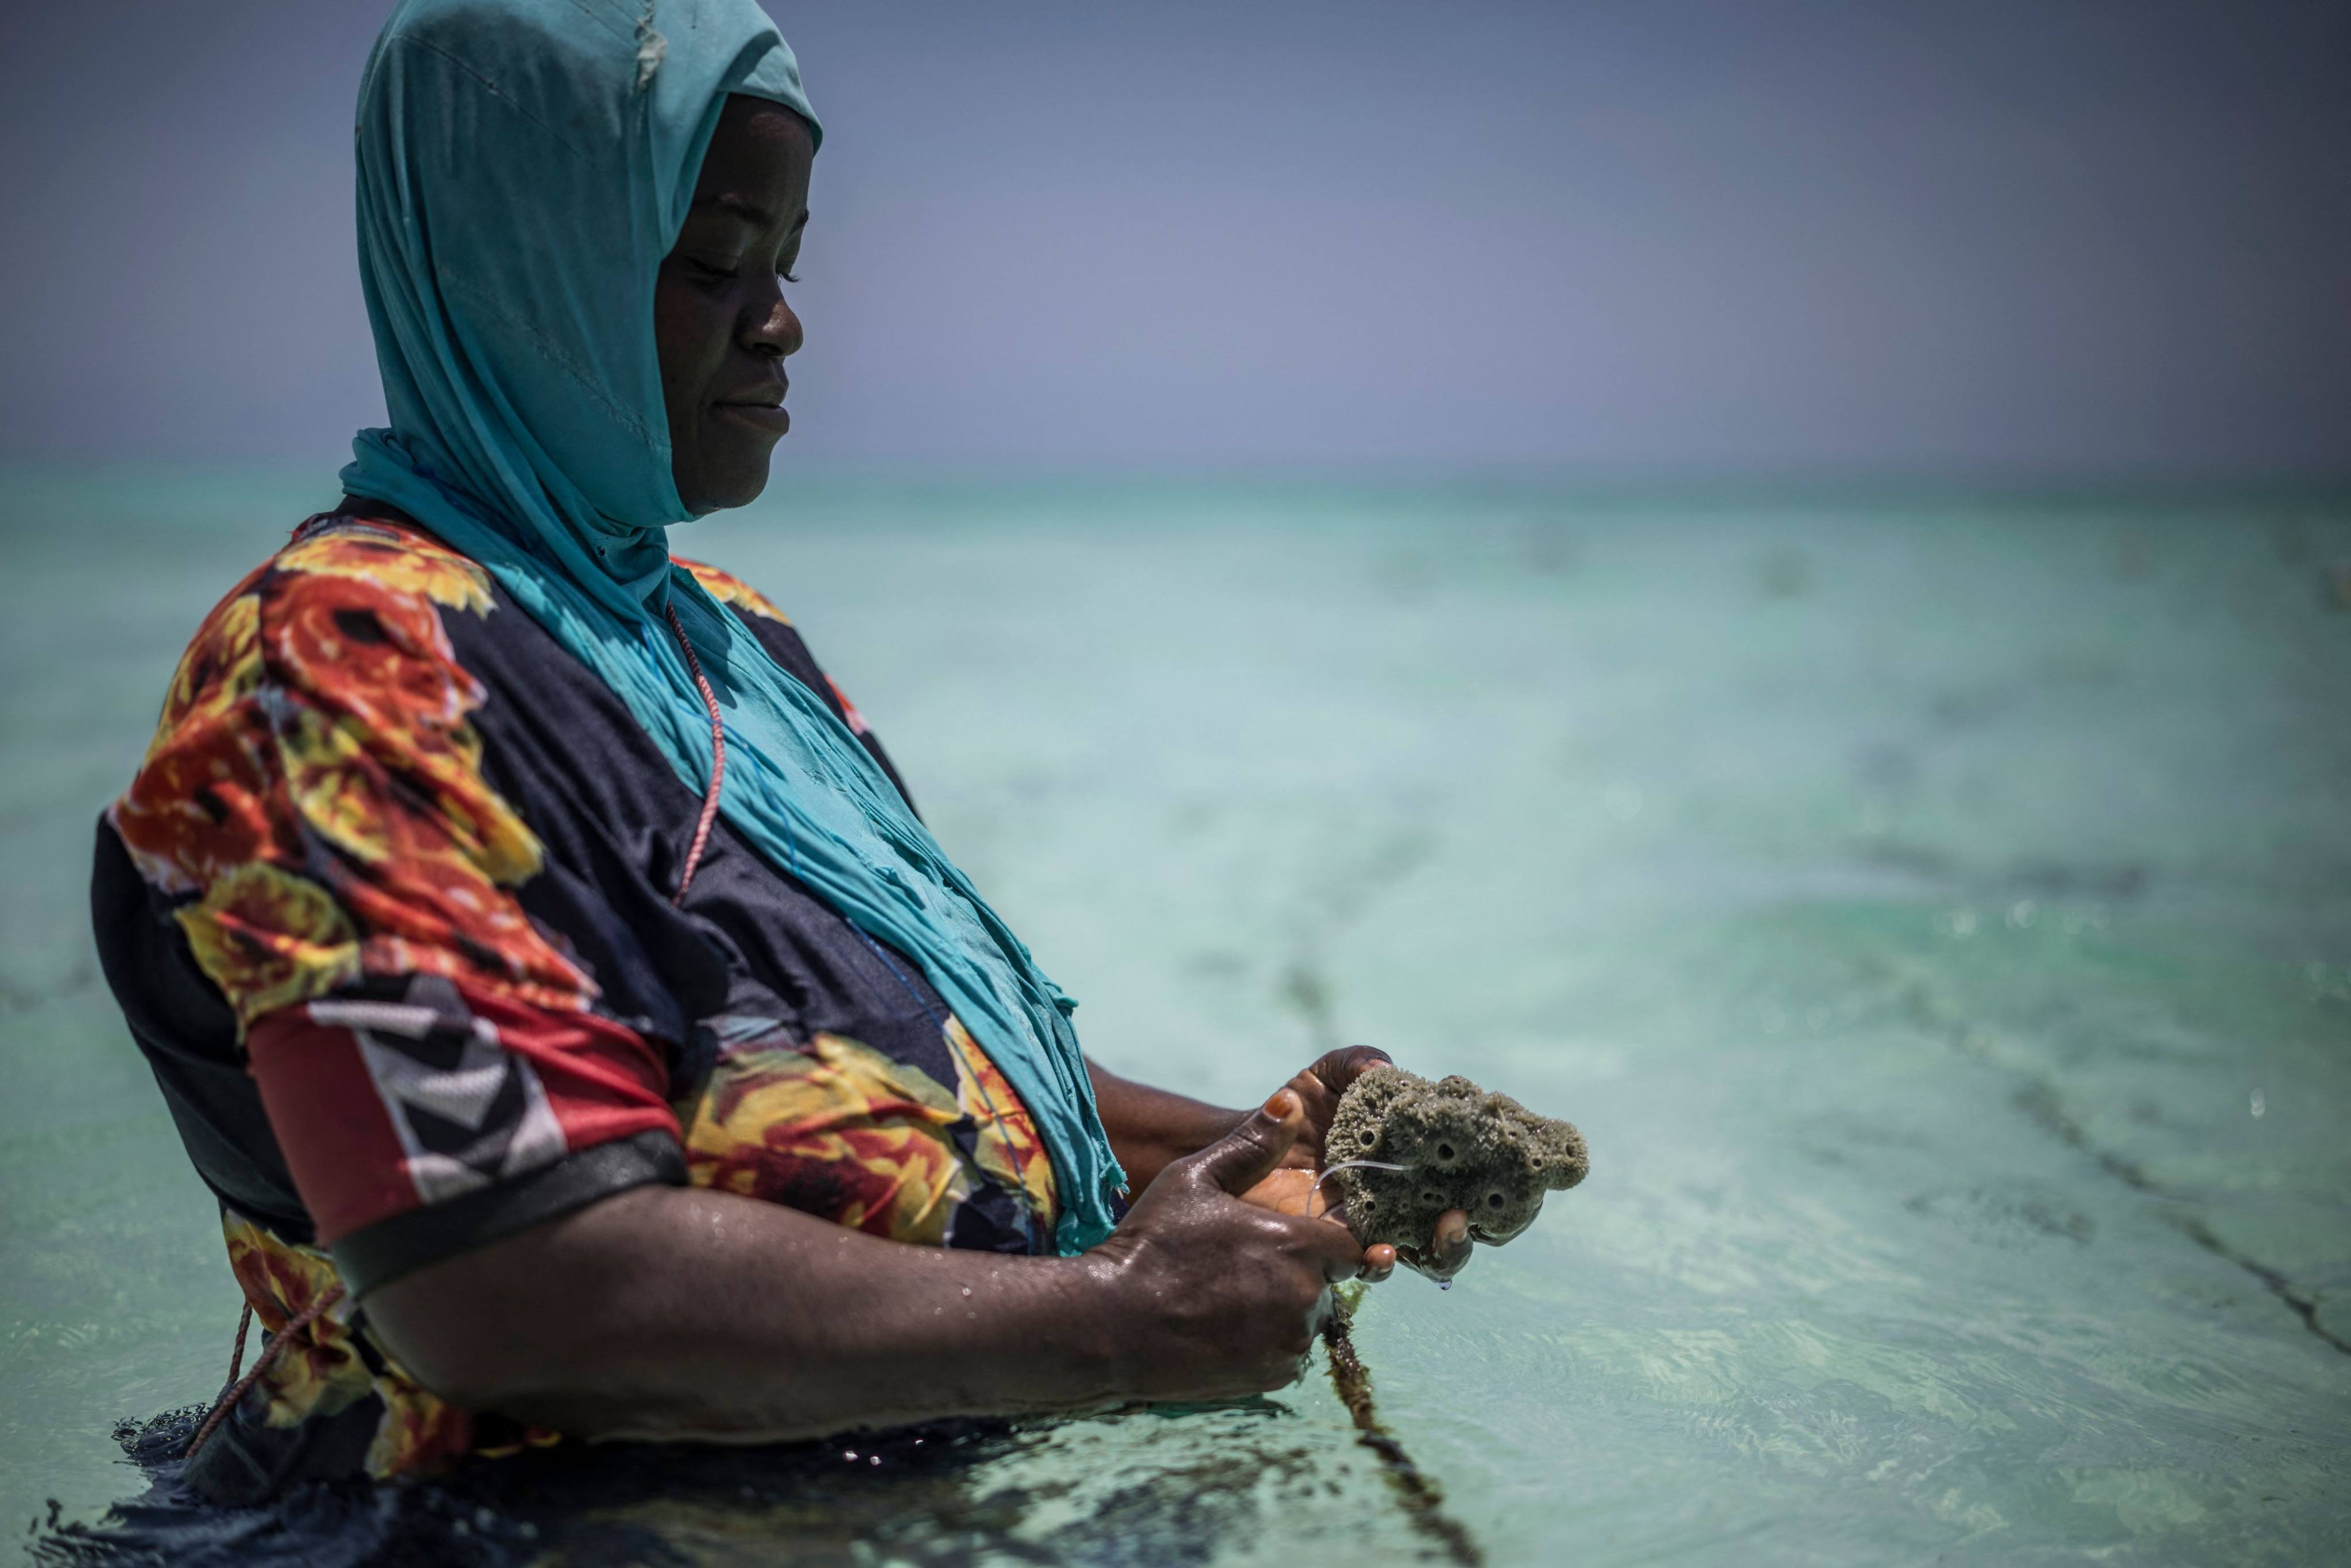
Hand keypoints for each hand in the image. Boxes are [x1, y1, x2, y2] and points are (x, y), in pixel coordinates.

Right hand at [1090, 1090, 1396, 1401]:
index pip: (1352, 1246)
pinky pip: (1287, 1356)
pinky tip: (1223, 1329)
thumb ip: (1252, 1145)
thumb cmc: (1149, 1244)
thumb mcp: (1194, 1179)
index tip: (1299, 1241)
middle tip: (1241, 1267)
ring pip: (1306, 1321)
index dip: (1330, 1242)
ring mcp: (1289, 1343)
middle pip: (1326, 1285)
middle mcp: (1304, 1297)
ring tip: (1226, 1298)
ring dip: (1282, 1311)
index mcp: (1295, 1245)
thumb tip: (1290, 1101)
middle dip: (1297, 1275)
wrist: (1108, 1324)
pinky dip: (1267, 1345)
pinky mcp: (1272, 1378)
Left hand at [1246, 1046, 1475, 1283]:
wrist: (1248, 1137)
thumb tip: (1386, 1070)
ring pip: (1427, 1255)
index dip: (1494, 1180)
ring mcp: (1375, 1224)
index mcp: (1412, 1158)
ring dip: (1446, 1250)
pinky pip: (1369, 1265)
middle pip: (1456, 1227)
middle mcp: (1403, 1198)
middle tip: (1466, 1213)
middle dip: (1473, 1227)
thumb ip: (1359, 1062)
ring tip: (1447, 1231)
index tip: (1507, 1173)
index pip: (1466, 1177)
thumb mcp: (1330, 1074)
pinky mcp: (1339, 1244)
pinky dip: (1383, 1263)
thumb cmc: (1297, 1103)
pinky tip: (1383, 1252)